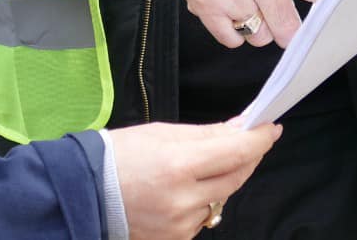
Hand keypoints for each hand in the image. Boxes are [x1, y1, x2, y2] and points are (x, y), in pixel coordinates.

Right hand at [111, 121, 281, 239]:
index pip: (236, 152)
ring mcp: (181, 224)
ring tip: (201, 165)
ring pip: (221, 198)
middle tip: (251, 140)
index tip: (270, 128)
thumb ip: (206, 134)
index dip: (259, 139)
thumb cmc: (120, 155)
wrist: (85, 192)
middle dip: (247, 157)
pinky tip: (182, 190)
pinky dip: (202, 200)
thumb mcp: (161, 133)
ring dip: (222, 179)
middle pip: (236, 177)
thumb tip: (241, 129)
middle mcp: (183, 199)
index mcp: (178, 164)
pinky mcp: (177, 239)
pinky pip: (203, 216)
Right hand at [161, 0, 332, 48]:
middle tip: (275, 10)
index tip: (343, 17)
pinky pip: (233, 41)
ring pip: (260, 38)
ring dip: (257, 28)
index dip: (330, 0)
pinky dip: (234, 32)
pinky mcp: (206, 6)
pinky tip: (229, 8)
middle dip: (285, 27)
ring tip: (246, 2)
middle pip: (287, 27)